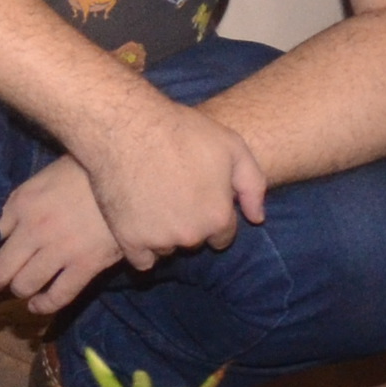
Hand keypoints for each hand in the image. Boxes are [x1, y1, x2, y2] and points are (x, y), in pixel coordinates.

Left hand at [0, 158, 123, 311]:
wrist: (129, 174)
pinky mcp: (84, 266)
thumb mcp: (47, 176)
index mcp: (22, 202)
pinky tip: (38, 305)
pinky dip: (44, 305)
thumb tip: (12, 218)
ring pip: (24, 286)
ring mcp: (59, 250)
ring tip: (23, 289)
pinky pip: (58, 296)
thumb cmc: (87, 170)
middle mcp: (34, 229)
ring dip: (20, 290)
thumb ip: (27, 199)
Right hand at [80, 92, 265, 267]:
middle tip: (174, 192)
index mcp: (217, 216)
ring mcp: (158, 239)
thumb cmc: (182, 131)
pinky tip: (138, 221)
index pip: (222, 235)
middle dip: (189, 223)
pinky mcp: (129, 240)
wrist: (128, 126)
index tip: (198, 195)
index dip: (212, 214)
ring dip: (164, 234)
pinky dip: (141, 247)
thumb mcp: (232, 146)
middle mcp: (191, 235)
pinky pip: (141, 260)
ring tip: (153, 199)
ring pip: (167, 248)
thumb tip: (257, 218)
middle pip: (194, 241)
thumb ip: (252, 185)